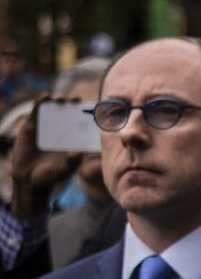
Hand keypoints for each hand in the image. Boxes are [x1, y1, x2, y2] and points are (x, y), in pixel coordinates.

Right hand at [7, 97, 81, 218]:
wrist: (28, 180)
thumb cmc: (51, 176)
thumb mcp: (64, 169)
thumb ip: (72, 161)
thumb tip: (78, 153)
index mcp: (74, 137)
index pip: (84, 121)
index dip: (90, 113)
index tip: (95, 107)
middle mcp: (62, 129)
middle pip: (70, 110)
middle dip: (74, 103)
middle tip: (76, 100)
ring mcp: (47, 126)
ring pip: (54, 107)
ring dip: (58, 99)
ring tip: (61, 99)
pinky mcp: (31, 126)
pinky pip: (37, 111)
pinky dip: (40, 102)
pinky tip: (44, 98)